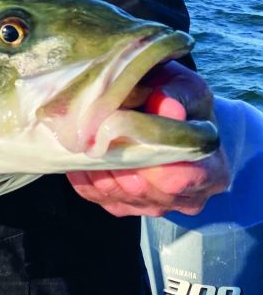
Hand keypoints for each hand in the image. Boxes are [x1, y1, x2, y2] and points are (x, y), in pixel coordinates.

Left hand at [67, 61, 230, 216]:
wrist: (168, 116)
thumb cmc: (181, 101)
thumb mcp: (187, 88)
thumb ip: (177, 96)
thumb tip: (167, 106)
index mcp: (210, 171)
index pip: (177, 179)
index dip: (148, 157)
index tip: (128, 130)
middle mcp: (184, 198)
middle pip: (139, 188)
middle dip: (116, 156)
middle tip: (100, 125)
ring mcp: (151, 206)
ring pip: (113, 191)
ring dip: (96, 162)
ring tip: (92, 133)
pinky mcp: (121, 205)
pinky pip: (92, 193)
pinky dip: (83, 170)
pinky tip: (84, 147)